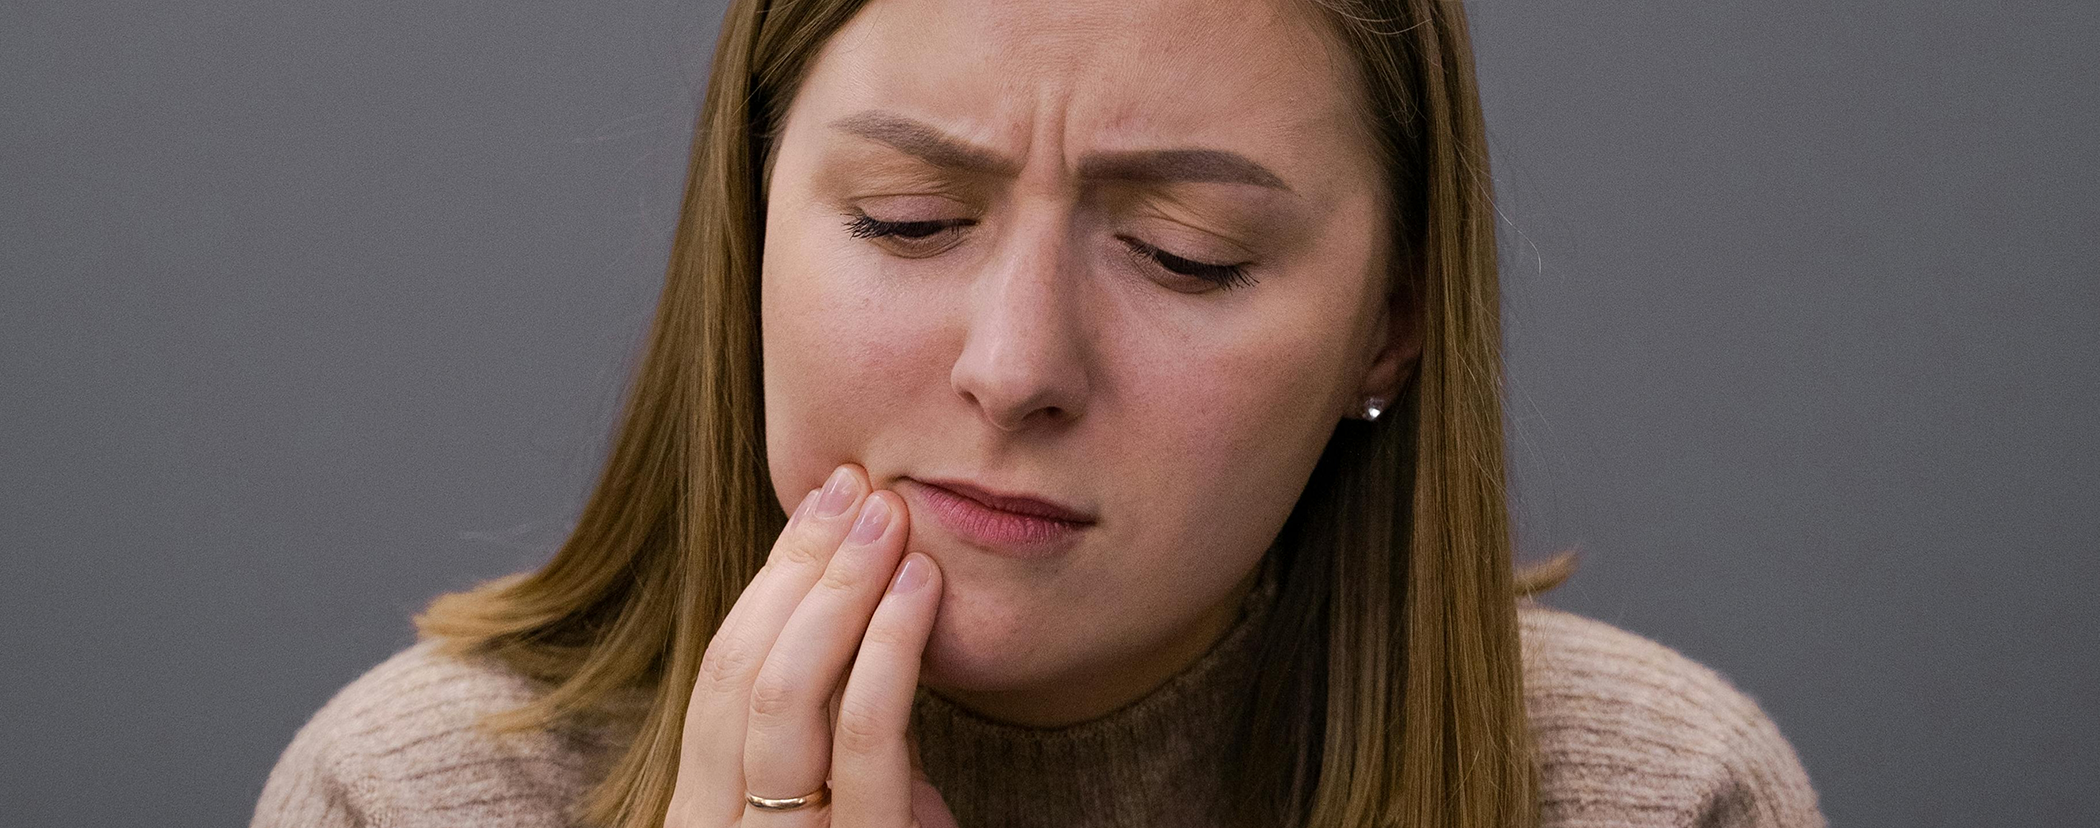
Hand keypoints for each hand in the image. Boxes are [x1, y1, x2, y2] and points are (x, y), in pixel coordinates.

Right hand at [666, 463, 958, 827]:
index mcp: (709, 805)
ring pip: (784, 695)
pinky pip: (863, 742)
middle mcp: (721, 827)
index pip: (725, 671)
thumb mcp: (846, 791)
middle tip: (858, 486)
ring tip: (891, 518)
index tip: (826, 501)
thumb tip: (863, 604)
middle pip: (740, 668)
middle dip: (800, 564)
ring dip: (840, 588)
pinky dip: (889, 650)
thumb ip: (837, 725)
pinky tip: (918, 588)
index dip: (774, 578)